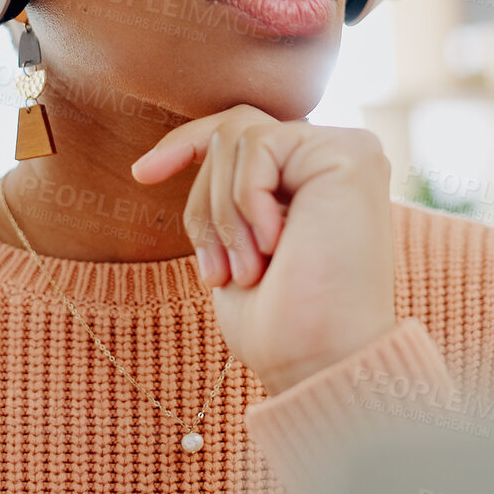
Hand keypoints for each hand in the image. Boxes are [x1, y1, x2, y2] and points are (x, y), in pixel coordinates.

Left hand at [130, 105, 398, 396]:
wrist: (316, 362)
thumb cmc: (279, 323)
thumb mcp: (237, 243)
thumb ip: (232, 189)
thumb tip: (201, 143)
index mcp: (314, 178)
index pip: (243, 130)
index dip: (187, 142)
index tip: (141, 175)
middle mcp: (337, 158)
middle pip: (233, 131)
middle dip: (203, 202)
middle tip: (217, 274)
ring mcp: (350, 151)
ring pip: (238, 136)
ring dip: (223, 213)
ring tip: (247, 271)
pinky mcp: (352, 153)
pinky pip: (260, 143)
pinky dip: (246, 199)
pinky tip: (275, 246)